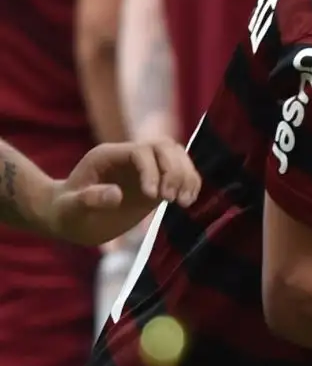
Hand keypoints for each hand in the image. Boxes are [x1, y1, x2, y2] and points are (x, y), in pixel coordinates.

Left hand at [44, 140, 199, 247]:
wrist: (72, 218)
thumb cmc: (66, 213)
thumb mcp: (70, 209)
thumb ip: (89, 199)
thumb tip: (116, 194)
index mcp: (108, 155)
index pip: (141, 151)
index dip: (152, 170)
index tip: (153, 196)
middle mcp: (130, 156)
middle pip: (164, 147)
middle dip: (174, 170)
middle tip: (170, 199)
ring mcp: (145, 168)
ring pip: (177, 155)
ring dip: (186, 176)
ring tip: (182, 202)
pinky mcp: (157, 181)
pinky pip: (181, 173)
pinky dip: (190, 184)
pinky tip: (187, 201)